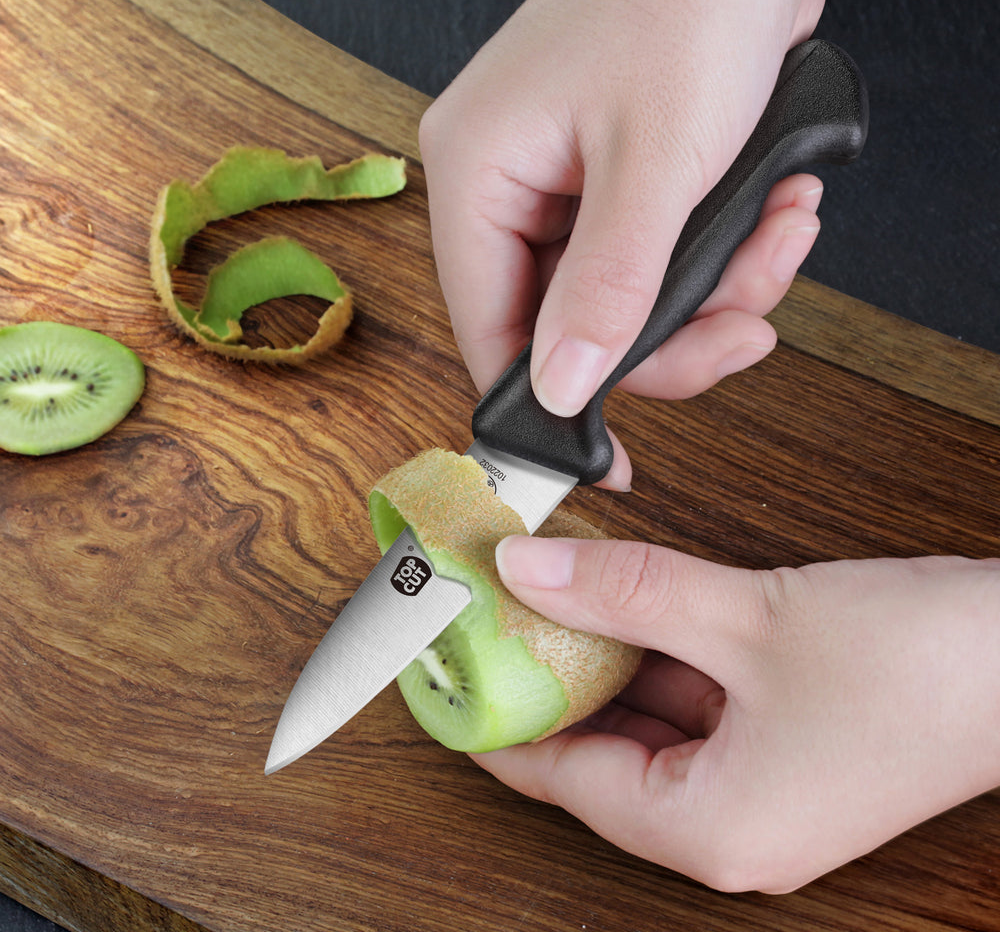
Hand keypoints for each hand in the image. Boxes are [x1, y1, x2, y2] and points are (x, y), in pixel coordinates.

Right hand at [420, 0, 843, 487]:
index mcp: (476, 174)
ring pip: (624, 299)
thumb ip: (605, 291)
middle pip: (568, 327)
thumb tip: (563, 391)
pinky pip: (657, 256)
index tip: (612, 461)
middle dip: (671, 339)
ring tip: (776, 241)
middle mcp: (506, 183)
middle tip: (741, 330)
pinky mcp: (616, 175)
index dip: (547, 407)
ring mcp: (562, 181)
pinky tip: (777, 209)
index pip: (488, 330)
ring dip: (713, 294)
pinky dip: (723, 253)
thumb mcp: (655, 166)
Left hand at [484, 535, 999, 891]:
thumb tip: (527, 569)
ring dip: (598, 658)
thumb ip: (624, 590)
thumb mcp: (743, 617)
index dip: (495, 717)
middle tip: (494, 613)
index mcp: (705, 827)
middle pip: (594, 752)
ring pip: (640, 721)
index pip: (557, 776)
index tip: (450, 668)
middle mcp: (724, 823)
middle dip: (545, 677)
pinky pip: (687, 703)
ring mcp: (755, 784)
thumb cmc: (919, 669)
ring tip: (544, 597)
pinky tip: (622, 602)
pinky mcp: (779, 743)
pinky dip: (651, 654)